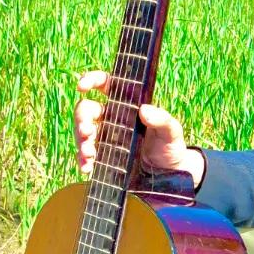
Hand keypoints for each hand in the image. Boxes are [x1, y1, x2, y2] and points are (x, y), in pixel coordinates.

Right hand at [74, 69, 204, 186]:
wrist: (169, 172)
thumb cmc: (170, 145)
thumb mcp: (171, 131)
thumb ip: (162, 119)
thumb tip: (145, 110)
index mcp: (126, 104)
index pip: (105, 84)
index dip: (91, 80)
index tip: (82, 87)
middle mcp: (112, 117)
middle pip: (87, 109)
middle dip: (82, 118)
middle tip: (87, 131)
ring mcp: (105, 137)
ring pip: (82, 132)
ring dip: (81, 141)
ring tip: (89, 152)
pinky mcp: (102, 156)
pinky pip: (85, 155)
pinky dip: (83, 160)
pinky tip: (86, 167)